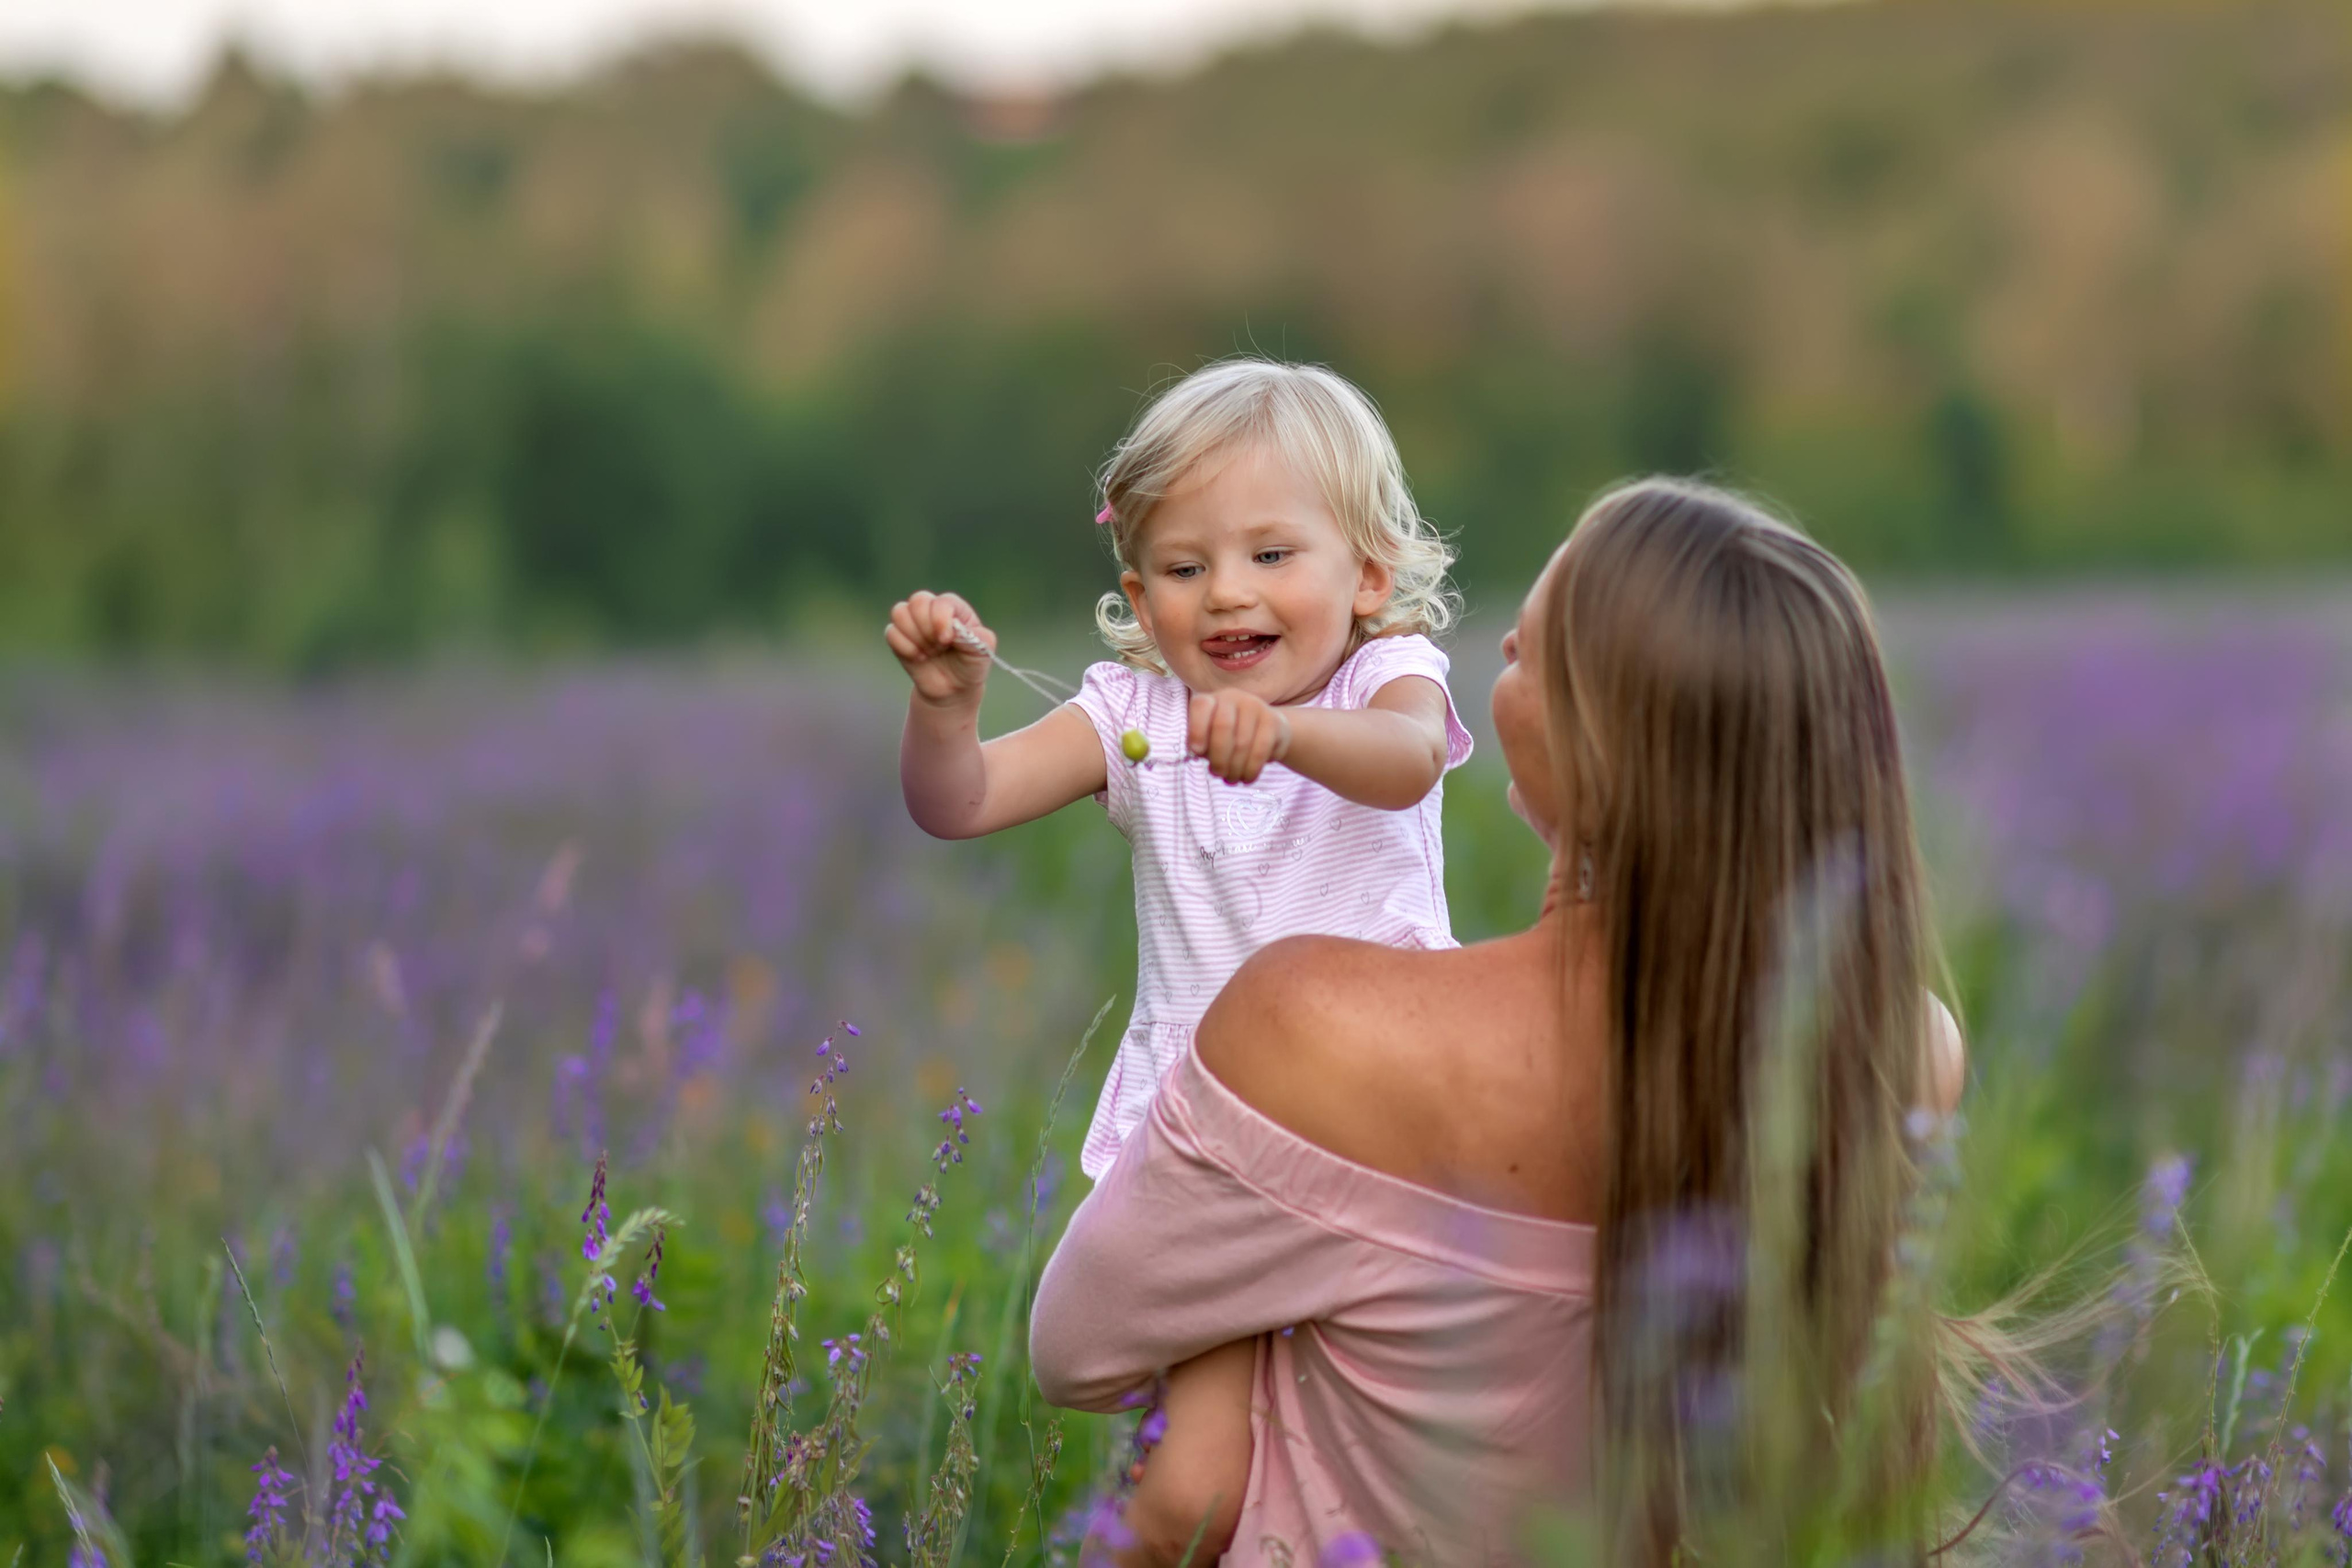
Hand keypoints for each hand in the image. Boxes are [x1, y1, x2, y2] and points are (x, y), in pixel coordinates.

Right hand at [885, 590, 993, 707]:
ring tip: (929, 652)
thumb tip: (955, 630)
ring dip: (914, 636)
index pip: (942, 602)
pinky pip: (891, 632)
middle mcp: (932, 610)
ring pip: (900, 612)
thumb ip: (979, 637)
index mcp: (955, 608)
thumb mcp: (984, 651)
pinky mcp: (899, 637)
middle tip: (939, 647)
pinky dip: (904, 648)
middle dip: (927, 628)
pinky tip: (919, 658)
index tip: (947, 640)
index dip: (941, 620)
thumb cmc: (970, 665)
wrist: (954, 689)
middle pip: (918, 601)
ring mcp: (914, 622)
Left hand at [1187, 689, 1289, 784]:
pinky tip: (1248, 777)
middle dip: (1218, 757)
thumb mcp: (1210, 740)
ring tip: (1233, 779)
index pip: (1201, 706)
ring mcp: (1255, 706)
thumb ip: (1200, 744)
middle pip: (1222, 726)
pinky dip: (1252, 768)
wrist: (1267, 731)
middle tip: (1219, 774)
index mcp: (1211, 700)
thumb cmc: (1229, 738)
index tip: (1197, 752)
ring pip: (1242, 742)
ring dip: (1235, 768)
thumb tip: (1197, 752)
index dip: (1196, 729)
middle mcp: (1233, 697)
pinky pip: (1261, 749)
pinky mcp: (1273, 720)